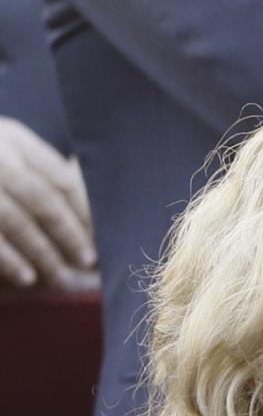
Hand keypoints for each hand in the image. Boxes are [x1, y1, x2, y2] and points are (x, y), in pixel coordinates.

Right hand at [0, 117, 96, 289]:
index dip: (84, 209)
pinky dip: (8, 259)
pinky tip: (26, 277)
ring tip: (62, 277)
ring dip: (42, 252)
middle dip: (68, 233)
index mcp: (13, 138)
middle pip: (41, 198)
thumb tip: (94, 216)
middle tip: (88, 260)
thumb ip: (47, 173)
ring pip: (14, 220)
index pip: (61, 177)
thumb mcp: (13, 155)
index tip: (101, 235)